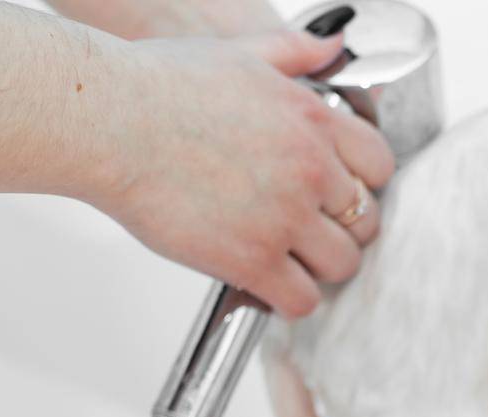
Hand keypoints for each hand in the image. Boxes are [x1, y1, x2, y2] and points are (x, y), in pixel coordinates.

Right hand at [89, 30, 394, 316]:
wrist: (108, 121)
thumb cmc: (158, 85)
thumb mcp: (241, 53)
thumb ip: (296, 52)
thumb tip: (334, 45)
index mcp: (313, 120)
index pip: (379, 166)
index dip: (362, 183)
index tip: (339, 193)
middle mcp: (309, 170)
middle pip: (365, 221)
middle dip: (342, 228)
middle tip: (311, 230)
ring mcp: (284, 218)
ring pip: (341, 265)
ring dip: (321, 267)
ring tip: (292, 259)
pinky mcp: (252, 260)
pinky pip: (303, 300)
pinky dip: (292, 299)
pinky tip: (271, 284)